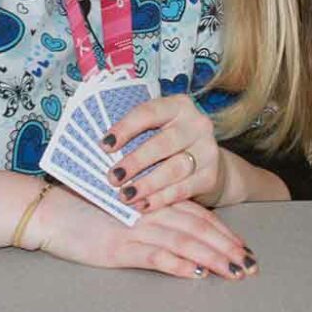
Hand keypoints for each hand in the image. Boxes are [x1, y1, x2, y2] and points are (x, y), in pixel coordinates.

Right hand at [28, 184, 256, 279]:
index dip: (224, 231)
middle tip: (249, 265)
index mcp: (153, 201)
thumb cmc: (83, 209)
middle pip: (199, 229)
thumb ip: (150, 215)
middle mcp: (150, 212)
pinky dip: (178, 264)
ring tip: (234, 272)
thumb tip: (180, 232)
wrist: (49, 211)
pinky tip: (195, 274)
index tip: (243, 247)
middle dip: (228, 248)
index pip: (198, 215)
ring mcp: (136, 229)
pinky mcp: (119, 248)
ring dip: (213, 258)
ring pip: (185, 242)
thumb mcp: (123, 208)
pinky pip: (155, 256)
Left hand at [101, 94, 226, 209]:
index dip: (125, 129)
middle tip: (113, 177)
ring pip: (174, 169)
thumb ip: (135, 136)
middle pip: (163, 143)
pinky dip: (161, 199)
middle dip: (135, 162)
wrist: (208, 163)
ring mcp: (207, 150)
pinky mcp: (210, 176)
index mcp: (178, 106)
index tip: (104, 145)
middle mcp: (197, 124)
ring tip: (125, 195)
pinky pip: (183, 189)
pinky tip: (143, 205)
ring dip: (147, 184)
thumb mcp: (157, 130)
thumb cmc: (169, 145)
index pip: (149, 112)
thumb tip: (100, 151)